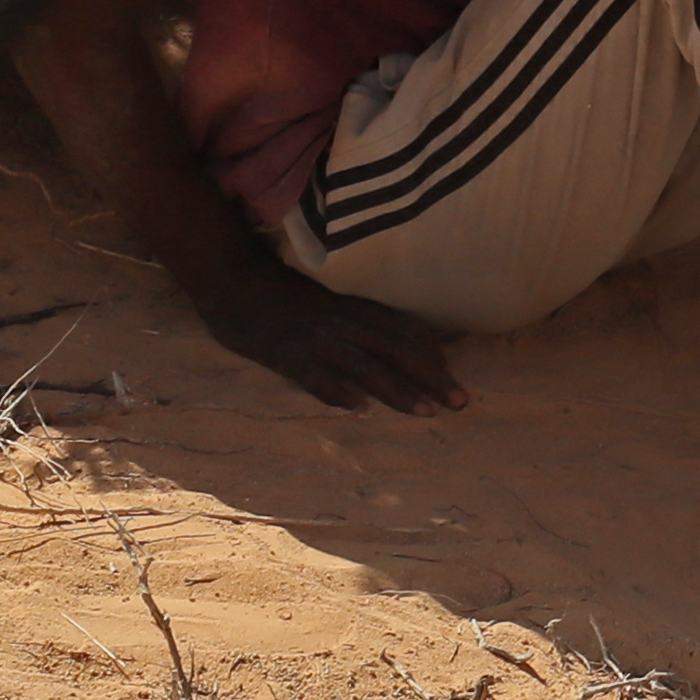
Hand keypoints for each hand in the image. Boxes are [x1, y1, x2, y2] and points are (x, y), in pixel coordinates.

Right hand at [195, 262, 466, 416]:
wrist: (239, 288)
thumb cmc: (292, 301)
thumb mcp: (336, 306)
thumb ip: (367, 323)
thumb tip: (411, 341)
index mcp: (358, 310)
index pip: (407, 331)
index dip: (435, 355)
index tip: (458, 377)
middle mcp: (345, 323)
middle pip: (397, 349)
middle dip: (432, 377)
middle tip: (461, 402)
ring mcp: (317, 340)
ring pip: (365, 366)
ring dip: (397, 390)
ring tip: (425, 411)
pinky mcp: (287, 356)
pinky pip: (316, 377)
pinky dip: (338, 392)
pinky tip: (359, 409)